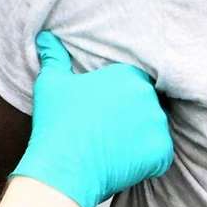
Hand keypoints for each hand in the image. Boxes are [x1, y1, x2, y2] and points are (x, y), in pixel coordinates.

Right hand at [10, 31, 174, 206]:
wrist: (62, 169)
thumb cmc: (56, 123)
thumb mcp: (51, 84)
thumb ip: (54, 57)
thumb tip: (45, 37)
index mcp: (127, 75)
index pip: (133, 81)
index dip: (119, 96)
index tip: (104, 110)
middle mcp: (148, 95)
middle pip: (146, 104)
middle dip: (132, 115)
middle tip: (107, 130)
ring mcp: (157, 124)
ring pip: (154, 128)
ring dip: (141, 136)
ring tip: (114, 147)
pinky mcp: (161, 152)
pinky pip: (161, 154)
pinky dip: (148, 160)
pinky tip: (124, 162)